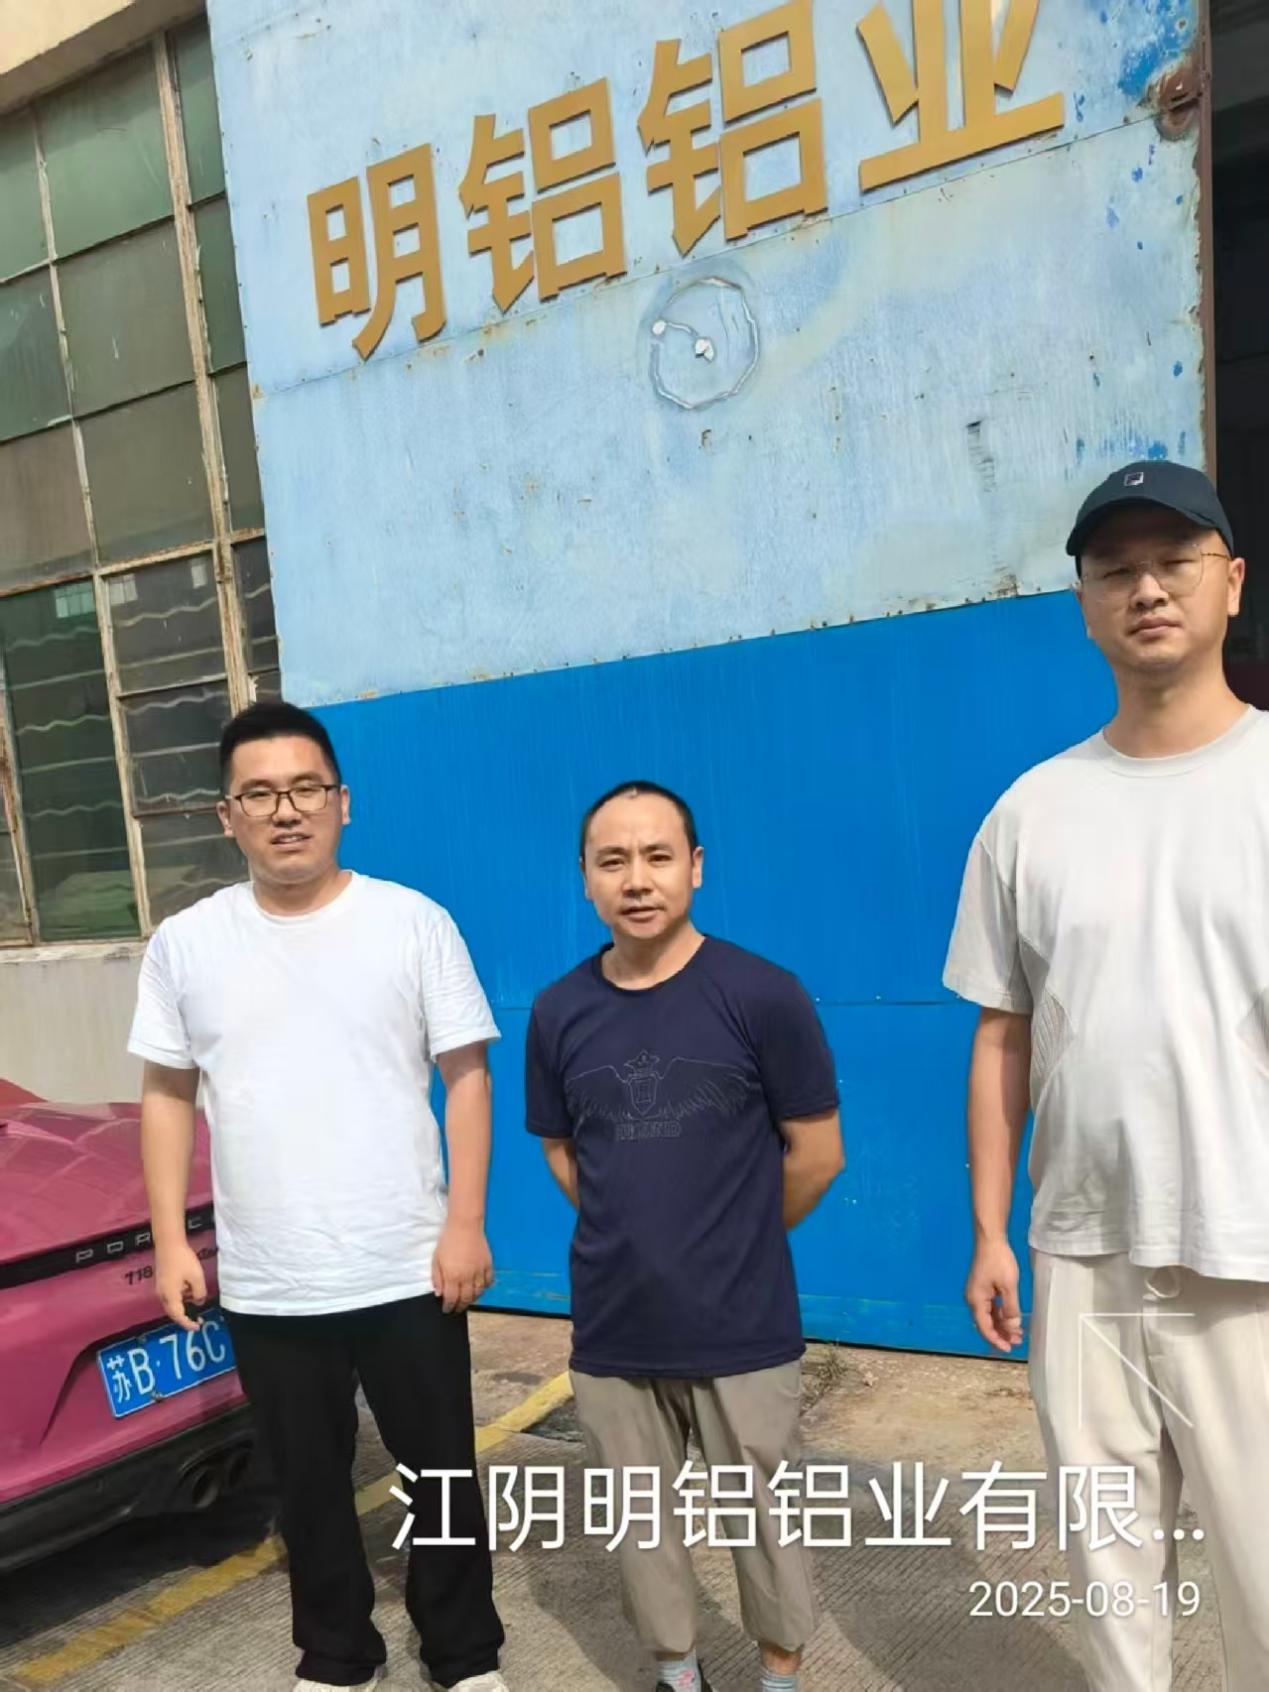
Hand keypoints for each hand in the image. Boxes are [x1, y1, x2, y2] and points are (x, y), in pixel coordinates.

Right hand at [156, 1241, 207, 1331]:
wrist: (168, 1243)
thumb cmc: (183, 1260)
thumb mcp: (196, 1277)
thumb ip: (199, 1293)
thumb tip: (199, 1302)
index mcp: (170, 1296)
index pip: (178, 1316)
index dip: (187, 1323)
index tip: (198, 1327)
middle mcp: (162, 1295)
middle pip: (173, 1312)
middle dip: (185, 1317)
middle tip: (198, 1320)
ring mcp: (160, 1288)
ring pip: (171, 1304)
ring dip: (183, 1307)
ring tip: (196, 1305)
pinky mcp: (161, 1282)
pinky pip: (170, 1296)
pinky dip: (180, 1299)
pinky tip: (189, 1293)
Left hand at [432, 1220, 493, 1314]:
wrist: (465, 1225)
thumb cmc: (448, 1241)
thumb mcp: (436, 1259)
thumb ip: (437, 1278)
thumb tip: (439, 1294)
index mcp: (453, 1276)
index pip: (451, 1298)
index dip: (449, 1307)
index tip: (447, 1310)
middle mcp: (467, 1277)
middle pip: (466, 1299)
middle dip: (461, 1306)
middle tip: (457, 1309)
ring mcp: (480, 1271)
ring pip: (479, 1292)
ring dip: (473, 1299)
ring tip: (468, 1300)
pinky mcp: (488, 1265)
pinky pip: (489, 1282)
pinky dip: (485, 1288)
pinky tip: (480, 1288)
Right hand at [966, 1238, 1023, 1352]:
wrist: (991, 1240)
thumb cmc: (998, 1261)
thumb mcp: (1008, 1286)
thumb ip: (1011, 1308)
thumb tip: (1013, 1326)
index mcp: (976, 1300)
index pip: (984, 1327)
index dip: (996, 1340)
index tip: (1008, 1349)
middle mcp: (974, 1299)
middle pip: (986, 1323)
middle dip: (1001, 1334)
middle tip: (1018, 1342)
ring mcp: (978, 1294)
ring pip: (989, 1316)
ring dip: (1002, 1325)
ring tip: (1018, 1333)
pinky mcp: (983, 1288)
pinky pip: (991, 1307)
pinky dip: (1001, 1315)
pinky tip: (1012, 1318)